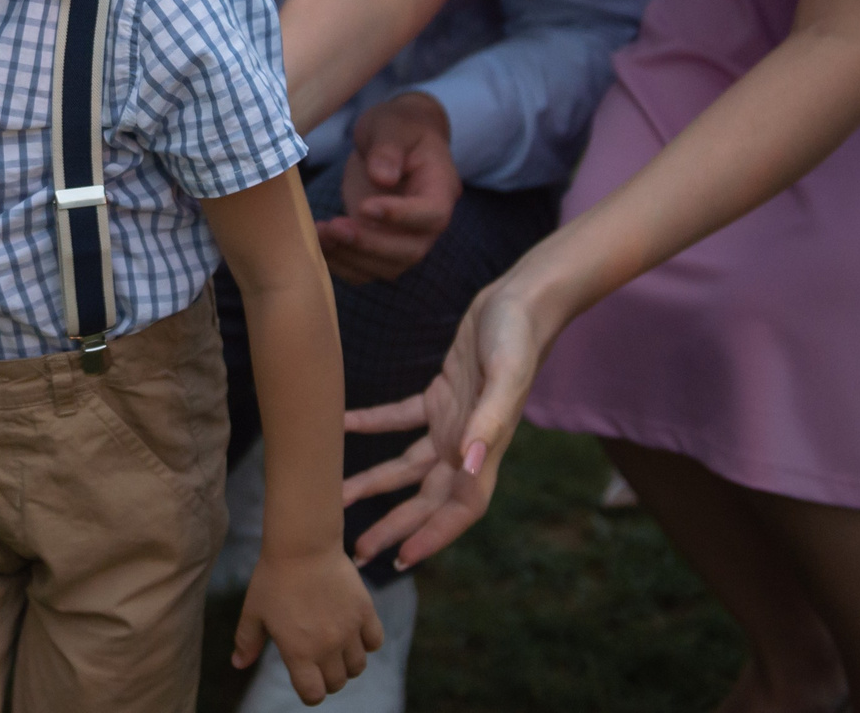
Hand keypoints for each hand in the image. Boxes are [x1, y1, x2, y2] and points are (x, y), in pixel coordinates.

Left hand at [230, 544, 381, 697]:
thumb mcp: (253, 611)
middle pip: (337, 682)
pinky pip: (375, 642)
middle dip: (327, 678)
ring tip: (336, 647)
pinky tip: (353, 631)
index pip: (313, 694)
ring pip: (358, 666)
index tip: (306, 680)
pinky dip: (367, 643)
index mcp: (299, 652)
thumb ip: (247, 641)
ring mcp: (349, 630)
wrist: (302, 545)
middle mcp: (327, 647)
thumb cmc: (273, 577)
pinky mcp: (365, 612)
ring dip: (347, 663)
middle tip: (319, 661)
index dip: (309, 692)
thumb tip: (238, 664)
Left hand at [317, 93, 460, 284]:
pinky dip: (341, 263)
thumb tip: (382, 178)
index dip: (401, 217)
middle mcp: (426, 222)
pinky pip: (365, 268)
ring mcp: (404, 237)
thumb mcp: (392, 125)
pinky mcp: (379, 243)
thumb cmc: (397, 127)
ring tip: (319, 233)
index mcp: (440, 189)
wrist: (392, 139)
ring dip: (351, 256)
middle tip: (334, 226)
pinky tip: (317, 242)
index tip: (365, 207)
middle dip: (370, 244)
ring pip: (386, 266)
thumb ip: (388, 148)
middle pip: (410, 250)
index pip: (432, 214)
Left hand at [339, 277, 547, 569]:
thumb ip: (488, 422)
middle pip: (427, 498)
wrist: (520, 300)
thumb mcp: (505, 376)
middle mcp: (466, 443)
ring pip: (409, 466)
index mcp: (484, 448)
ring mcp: (454, 420)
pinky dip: (373, 424)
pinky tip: (344, 424)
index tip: (402, 558)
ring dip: (377, 484)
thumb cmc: (517, 337)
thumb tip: (467, 466)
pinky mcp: (442, 394)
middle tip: (359, 552)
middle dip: (396, 526)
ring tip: (339, 499)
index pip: (459, 509)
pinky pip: (401, 418)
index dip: (433, 536)